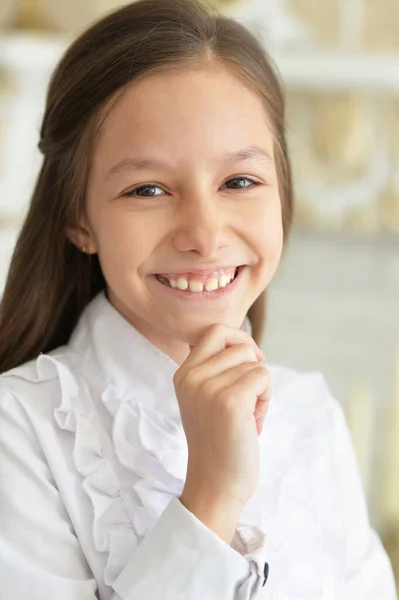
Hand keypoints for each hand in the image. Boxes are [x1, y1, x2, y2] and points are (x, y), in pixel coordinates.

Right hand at [173, 323, 270, 513]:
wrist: (215, 484)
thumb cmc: (219, 441)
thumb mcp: (205, 399)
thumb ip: (215, 370)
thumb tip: (246, 343)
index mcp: (183, 374)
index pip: (214, 331)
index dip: (239, 340)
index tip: (249, 362)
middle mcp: (191, 377)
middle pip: (238, 344)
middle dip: (253, 365)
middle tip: (251, 394)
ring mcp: (208, 388)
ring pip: (254, 363)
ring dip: (260, 387)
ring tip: (248, 414)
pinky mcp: (230, 402)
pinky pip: (263, 377)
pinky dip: (266, 398)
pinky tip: (254, 421)